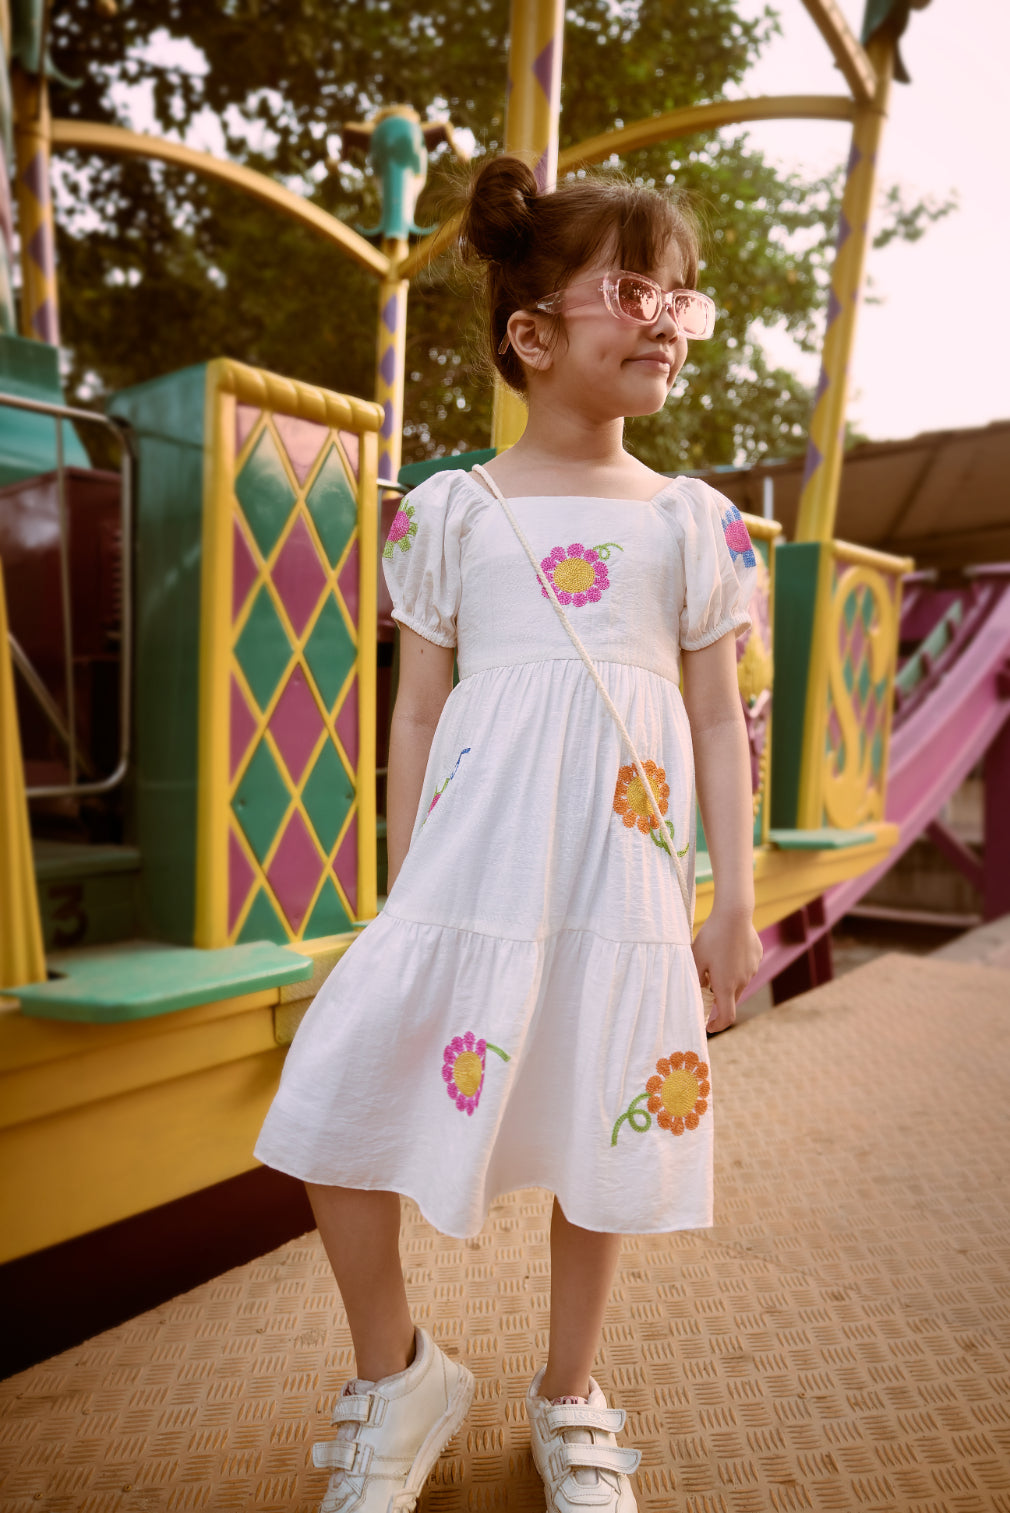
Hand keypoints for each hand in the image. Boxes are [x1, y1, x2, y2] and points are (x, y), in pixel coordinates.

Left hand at [692, 907, 762, 1033]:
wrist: (734, 914)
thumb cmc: (712, 937)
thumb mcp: (696, 959)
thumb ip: (695, 980)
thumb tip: (697, 994)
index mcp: (726, 986)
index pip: (727, 1016)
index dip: (718, 1025)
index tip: (709, 1026)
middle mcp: (742, 981)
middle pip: (731, 999)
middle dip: (719, 998)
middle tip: (705, 985)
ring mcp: (752, 970)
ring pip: (738, 982)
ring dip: (727, 979)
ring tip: (715, 960)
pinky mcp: (756, 958)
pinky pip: (745, 968)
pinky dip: (736, 966)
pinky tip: (728, 949)